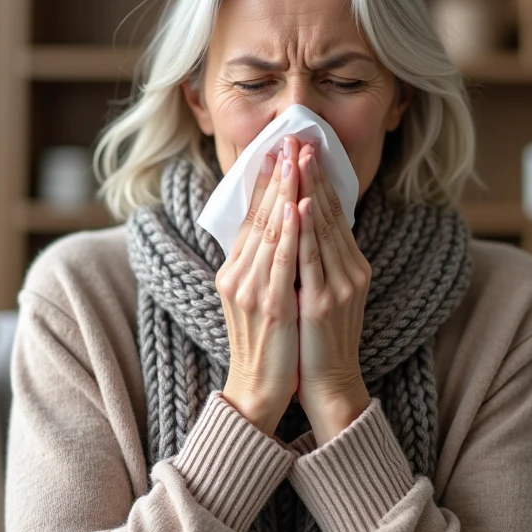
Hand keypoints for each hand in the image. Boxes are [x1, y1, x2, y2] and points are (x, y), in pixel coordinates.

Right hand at [217, 136, 303, 436]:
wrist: (257, 391)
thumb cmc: (267, 346)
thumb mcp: (259, 299)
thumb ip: (263, 266)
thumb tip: (280, 232)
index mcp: (235, 272)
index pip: (250, 217)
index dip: (263, 183)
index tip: (274, 151)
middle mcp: (238, 275)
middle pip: (258, 216)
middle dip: (275, 176)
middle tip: (287, 140)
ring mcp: (252, 289)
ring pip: (269, 231)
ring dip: (284, 191)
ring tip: (295, 160)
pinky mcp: (272, 305)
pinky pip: (281, 260)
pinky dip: (288, 231)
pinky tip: (295, 206)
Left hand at [293, 142, 372, 443]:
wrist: (329, 384)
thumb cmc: (318, 340)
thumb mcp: (323, 292)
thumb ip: (318, 260)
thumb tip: (302, 225)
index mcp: (351, 265)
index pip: (334, 212)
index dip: (319, 177)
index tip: (304, 146)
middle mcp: (351, 270)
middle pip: (331, 211)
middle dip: (313, 173)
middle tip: (300, 137)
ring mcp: (340, 285)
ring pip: (323, 228)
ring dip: (309, 189)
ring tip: (298, 158)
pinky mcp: (324, 302)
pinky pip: (314, 259)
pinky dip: (308, 230)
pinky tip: (301, 205)